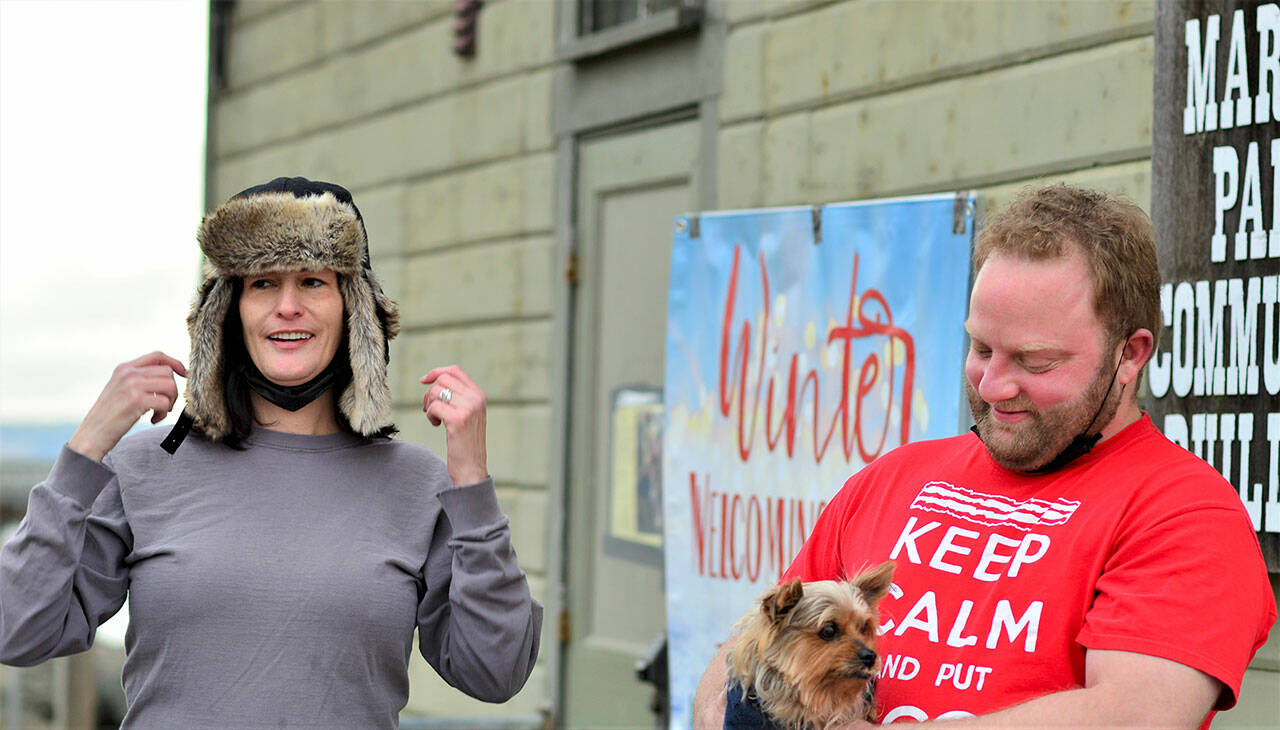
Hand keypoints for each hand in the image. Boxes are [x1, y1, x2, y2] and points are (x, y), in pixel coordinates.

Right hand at [68, 351, 185, 461]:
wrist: (92, 434)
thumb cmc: (109, 415)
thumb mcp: (120, 389)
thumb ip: (139, 379)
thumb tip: (168, 376)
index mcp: (124, 368)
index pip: (157, 356)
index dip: (175, 363)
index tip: (184, 374)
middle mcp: (128, 373)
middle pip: (168, 372)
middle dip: (173, 390)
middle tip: (165, 405)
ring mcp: (132, 386)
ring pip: (170, 386)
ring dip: (170, 402)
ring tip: (159, 412)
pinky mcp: (136, 401)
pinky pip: (165, 402)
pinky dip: (164, 413)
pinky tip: (153, 419)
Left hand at [421, 365, 488, 485]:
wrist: (472, 468)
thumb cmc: (465, 443)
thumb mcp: (468, 415)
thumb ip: (459, 397)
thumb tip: (435, 380)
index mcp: (479, 395)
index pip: (455, 371)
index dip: (436, 372)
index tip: (424, 381)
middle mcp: (476, 399)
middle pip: (443, 379)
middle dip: (430, 392)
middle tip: (429, 408)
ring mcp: (468, 409)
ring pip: (437, 391)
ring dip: (429, 404)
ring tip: (434, 418)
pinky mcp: (458, 420)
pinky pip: (434, 406)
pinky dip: (430, 415)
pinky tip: (436, 425)